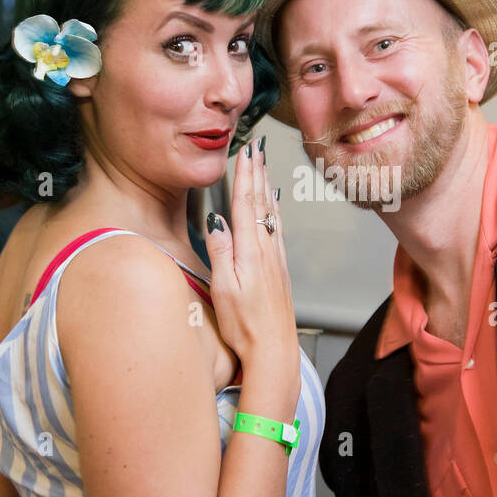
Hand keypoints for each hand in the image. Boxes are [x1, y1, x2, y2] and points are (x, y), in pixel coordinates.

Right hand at [202, 136, 299, 397]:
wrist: (275, 351)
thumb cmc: (245, 326)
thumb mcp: (223, 289)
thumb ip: (220, 251)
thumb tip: (216, 219)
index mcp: (250, 251)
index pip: (246, 204)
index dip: (245, 175)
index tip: (245, 151)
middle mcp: (267, 250)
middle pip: (261, 202)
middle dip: (257, 172)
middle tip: (258, 146)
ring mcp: (277, 260)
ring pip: (272, 213)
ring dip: (267, 186)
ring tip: (265, 166)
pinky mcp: (281, 271)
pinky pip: (278, 229)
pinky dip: (275, 210)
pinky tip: (276, 206)